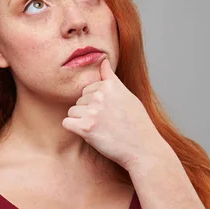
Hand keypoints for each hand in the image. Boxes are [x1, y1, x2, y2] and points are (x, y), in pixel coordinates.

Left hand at [62, 56, 169, 170]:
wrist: (143, 148)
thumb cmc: (137, 123)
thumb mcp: (127, 95)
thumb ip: (111, 79)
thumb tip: (102, 60)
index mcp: (110, 85)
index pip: (87, 89)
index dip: (96, 102)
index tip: (110, 112)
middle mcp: (100, 95)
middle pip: (79, 100)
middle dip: (88, 111)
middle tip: (107, 122)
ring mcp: (92, 111)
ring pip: (72, 111)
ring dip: (82, 121)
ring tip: (101, 129)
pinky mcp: (85, 127)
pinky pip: (67, 123)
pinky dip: (75, 129)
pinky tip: (90, 134)